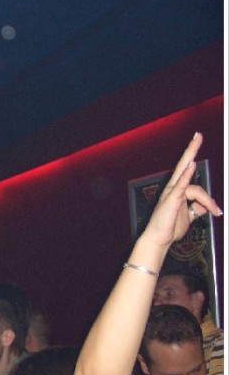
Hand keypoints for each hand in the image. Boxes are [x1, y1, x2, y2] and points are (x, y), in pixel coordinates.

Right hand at [143, 133, 221, 247]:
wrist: (159, 239)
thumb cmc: (170, 228)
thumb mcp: (189, 217)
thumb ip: (197, 209)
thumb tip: (208, 206)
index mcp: (177, 191)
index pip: (192, 179)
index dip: (200, 176)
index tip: (209, 182)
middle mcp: (173, 188)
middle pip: (183, 164)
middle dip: (191, 149)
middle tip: (198, 135)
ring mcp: (171, 193)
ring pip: (193, 186)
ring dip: (207, 200)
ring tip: (216, 211)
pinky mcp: (171, 199)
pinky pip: (181, 185)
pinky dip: (186, 175)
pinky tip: (192, 165)